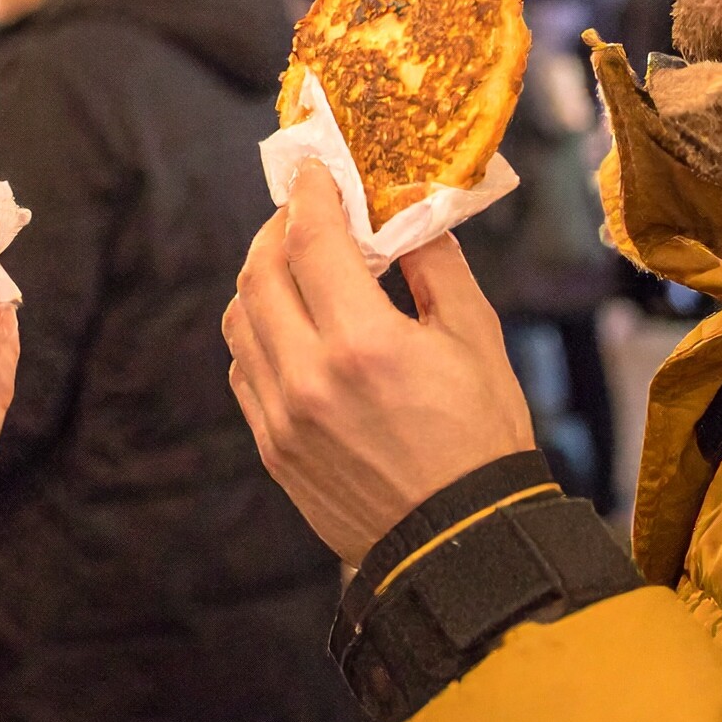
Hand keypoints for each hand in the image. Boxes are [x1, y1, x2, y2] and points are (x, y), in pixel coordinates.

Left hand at [223, 159, 532, 565]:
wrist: (464, 548)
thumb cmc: (482, 440)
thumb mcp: (476, 337)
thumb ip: (434, 262)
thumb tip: (406, 208)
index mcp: (364, 344)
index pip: (311, 240)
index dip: (310, 195)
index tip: (315, 173)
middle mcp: (310, 378)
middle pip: (259, 274)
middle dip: (277, 230)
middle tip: (302, 213)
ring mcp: (283, 418)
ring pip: (240, 321)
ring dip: (260, 280)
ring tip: (294, 265)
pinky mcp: (274, 449)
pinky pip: (245, 370)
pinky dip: (259, 333)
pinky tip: (291, 325)